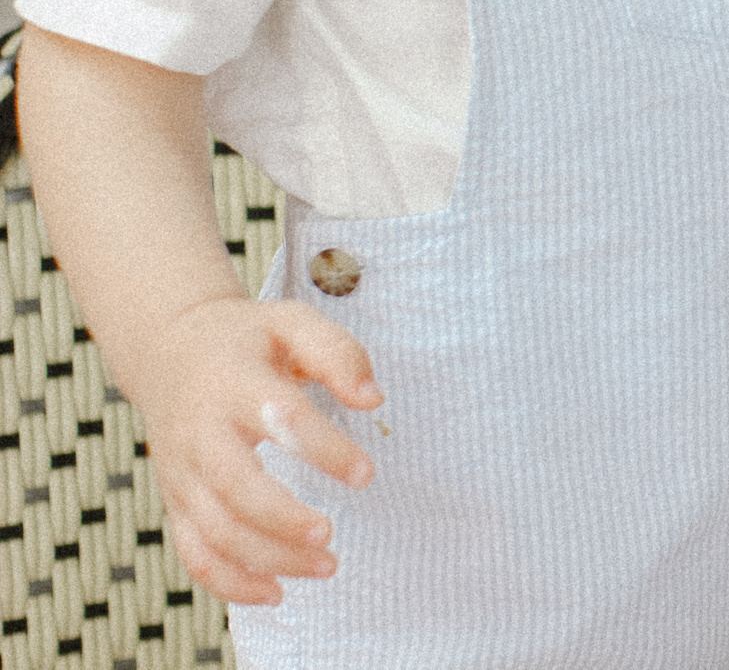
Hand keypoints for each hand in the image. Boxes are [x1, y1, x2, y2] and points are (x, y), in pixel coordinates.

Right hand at [126, 295, 379, 606]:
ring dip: (268, 557)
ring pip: (214, 530)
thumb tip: (374, 398)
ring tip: (326, 566)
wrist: (168, 351)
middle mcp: (200, 433)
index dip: (324, 449)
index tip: (367, 473)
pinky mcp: (175, 501)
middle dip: (283, 519)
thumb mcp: (292, 322)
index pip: (280, 417)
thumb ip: (338, 353)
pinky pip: (193, 553)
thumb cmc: (247, 339)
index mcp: (233, 382)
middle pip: (235, 487)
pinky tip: (276, 592)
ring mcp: (182, 472)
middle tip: (331, 535)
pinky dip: (229, 582)